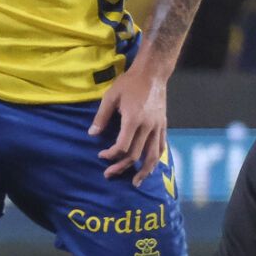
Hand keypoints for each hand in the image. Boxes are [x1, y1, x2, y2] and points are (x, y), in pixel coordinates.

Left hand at [88, 65, 168, 185]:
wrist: (153, 73)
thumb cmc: (129, 83)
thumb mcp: (111, 96)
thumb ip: (101, 117)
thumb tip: (92, 134)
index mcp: (133, 119)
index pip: (122, 146)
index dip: (111, 155)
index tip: (101, 155)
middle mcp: (147, 126)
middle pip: (136, 155)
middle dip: (121, 167)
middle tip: (109, 174)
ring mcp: (157, 127)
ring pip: (153, 155)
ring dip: (144, 171)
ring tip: (136, 182)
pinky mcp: (163, 125)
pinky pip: (161, 146)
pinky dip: (156, 159)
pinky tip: (150, 167)